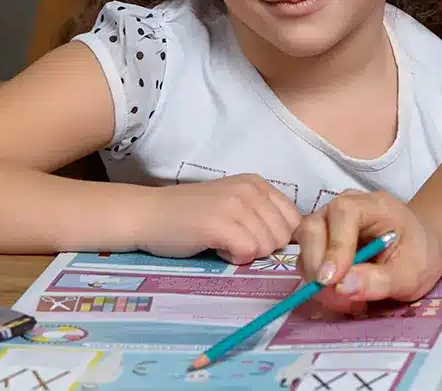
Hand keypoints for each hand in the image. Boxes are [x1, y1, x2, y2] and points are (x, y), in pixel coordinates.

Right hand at [129, 175, 299, 264]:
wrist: (147, 214)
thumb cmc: (190, 216)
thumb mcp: (234, 206)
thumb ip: (260, 216)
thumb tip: (290, 243)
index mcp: (257, 183)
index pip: (294, 219)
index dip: (277, 238)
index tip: (253, 240)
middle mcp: (250, 189)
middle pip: (283, 235)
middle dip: (263, 248)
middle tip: (235, 243)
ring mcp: (235, 204)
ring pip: (267, 245)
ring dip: (247, 254)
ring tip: (223, 244)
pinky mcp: (218, 223)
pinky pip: (248, 251)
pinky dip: (235, 258)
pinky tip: (218, 250)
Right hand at [293, 190, 441, 312]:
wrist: (421, 250)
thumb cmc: (419, 256)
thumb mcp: (410, 275)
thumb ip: (378, 280)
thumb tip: (342, 287)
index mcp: (373, 205)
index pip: (343, 214)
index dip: (335, 247)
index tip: (332, 281)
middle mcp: (345, 207)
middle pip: (313, 227)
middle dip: (318, 266)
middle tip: (337, 299)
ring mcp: (329, 223)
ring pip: (305, 246)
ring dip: (316, 278)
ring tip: (345, 302)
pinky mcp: (322, 242)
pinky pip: (308, 260)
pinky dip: (318, 282)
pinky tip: (342, 296)